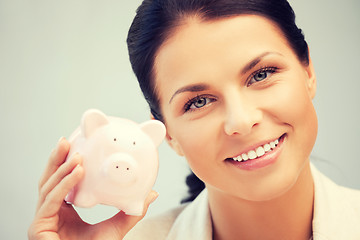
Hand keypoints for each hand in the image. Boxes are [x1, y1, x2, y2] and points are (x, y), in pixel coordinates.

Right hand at [28, 138, 157, 239]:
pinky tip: (77, 171)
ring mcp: (42, 219)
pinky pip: (52, 200)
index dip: (65, 164)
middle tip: (65, 141)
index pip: (61, 182)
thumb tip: (152, 194)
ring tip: (77, 154)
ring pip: (48, 187)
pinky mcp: (37, 227)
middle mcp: (50, 212)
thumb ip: (132, 211)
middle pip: (49, 180)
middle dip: (57, 159)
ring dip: (62, 168)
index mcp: (63, 210)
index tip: (76, 147)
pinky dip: (65, 184)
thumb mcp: (117, 227)